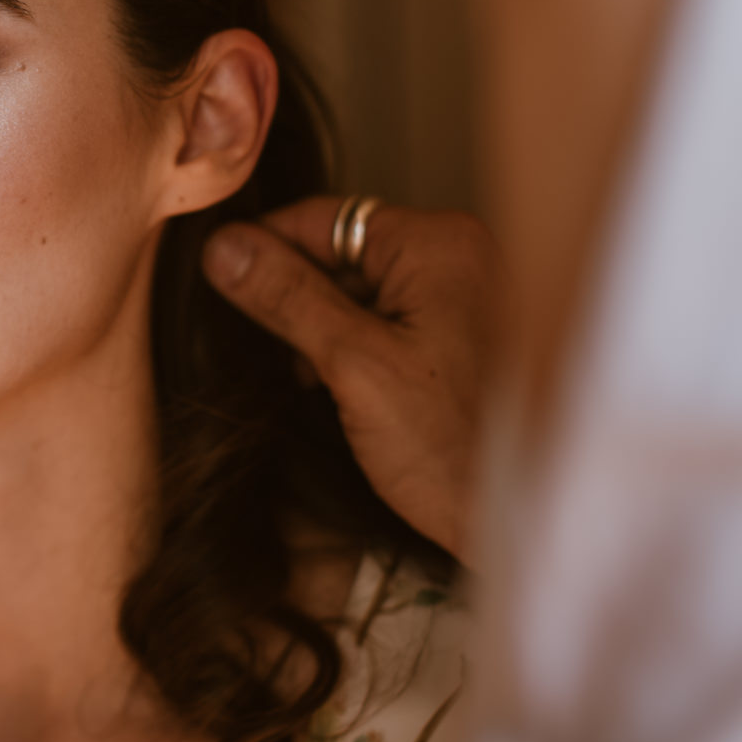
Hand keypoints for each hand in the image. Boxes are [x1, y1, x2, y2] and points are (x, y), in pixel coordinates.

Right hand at [201, 198, 503, 562]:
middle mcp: (461, 257)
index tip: (213, 285)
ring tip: (302, 381)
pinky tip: (334, 392)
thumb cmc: (456, 449)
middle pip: (341, 253)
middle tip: (260, 350)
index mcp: (440, 244)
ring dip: (320, 329)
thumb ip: (287, 298)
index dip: (262, 250)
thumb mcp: (354, 367)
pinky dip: (352, 348)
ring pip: (360, 291)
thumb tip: (223, 248)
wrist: (528, 523)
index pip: (322, 218)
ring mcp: (467, 297)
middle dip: (294, 299)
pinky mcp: (464, 337)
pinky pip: (387, 320)